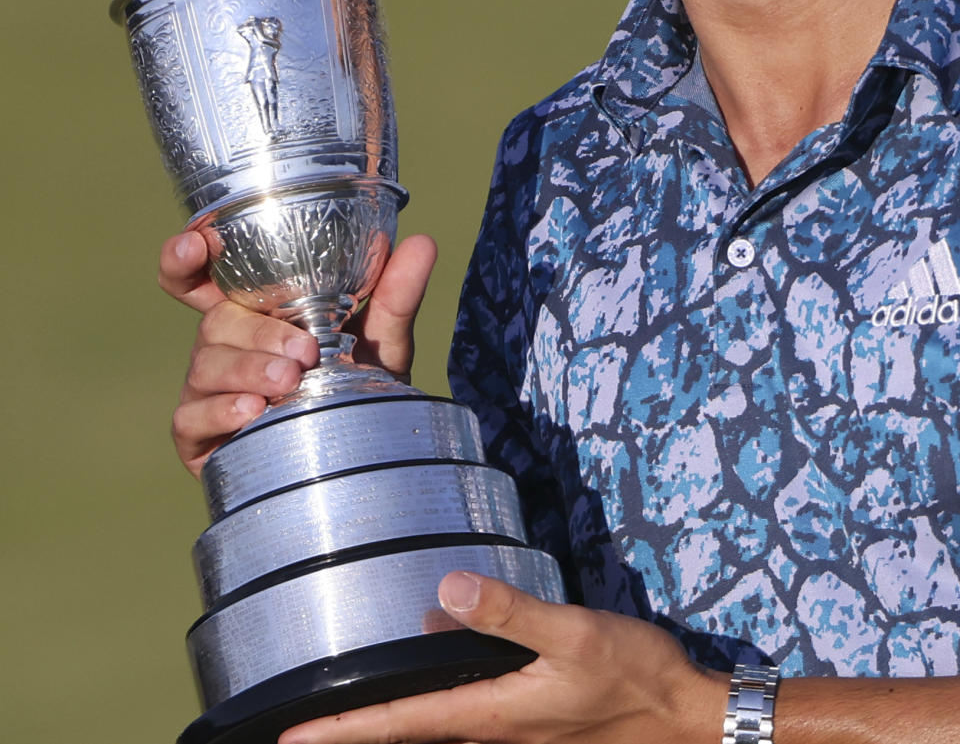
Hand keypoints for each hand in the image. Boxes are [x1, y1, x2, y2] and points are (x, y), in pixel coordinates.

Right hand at [160, 231, 436, 477]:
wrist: (360, 461)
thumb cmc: (357, 390)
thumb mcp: (380, 340)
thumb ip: (395, 293)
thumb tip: (423, 243)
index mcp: (255, 312)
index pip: (199, 276)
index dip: (184, 258)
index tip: (196, 246)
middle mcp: (224, 345)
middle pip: (216, 321)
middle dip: (257, 333)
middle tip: (304, 352)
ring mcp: (206, 390)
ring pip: (206, 364)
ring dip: (248, 370)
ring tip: (288, 382)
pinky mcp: (198, 436)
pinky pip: (192, 416)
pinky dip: (222, 410)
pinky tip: (252, 413)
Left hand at [277, 573, 726, 743]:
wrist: (687, 719)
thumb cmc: (633, 679)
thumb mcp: (574, 636)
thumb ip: (511, 615)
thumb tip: (447, 589)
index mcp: (493, 715)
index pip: (399, 723)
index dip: (341, 729)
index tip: (288, 736)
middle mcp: (494, 729)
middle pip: (407, 729)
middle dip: (353, 726)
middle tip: (299, 723)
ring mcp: (513, 727)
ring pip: (435, 721)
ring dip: (390, 713)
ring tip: (348, 696)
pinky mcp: (532, 716)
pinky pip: (465, 708)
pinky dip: (433, 695)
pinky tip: (431, 659)